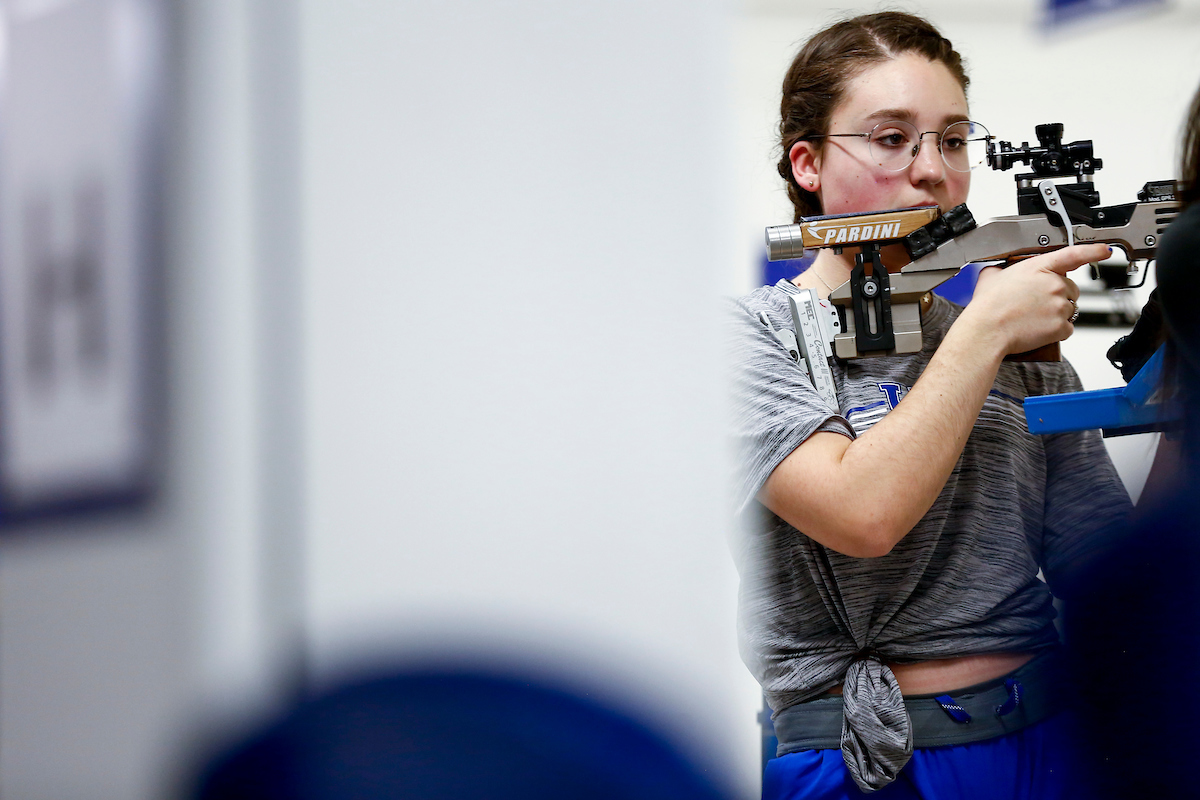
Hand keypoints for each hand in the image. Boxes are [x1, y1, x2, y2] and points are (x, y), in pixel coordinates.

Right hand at [965, 244, 1108, 355]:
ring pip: (1069, 309)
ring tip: (1033, 319)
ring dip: (1056, 314)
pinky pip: (1066, 328)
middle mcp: (1054, 284)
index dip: (1093, 251)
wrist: (986, 331)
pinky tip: (1038, 330)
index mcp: (1039, 267)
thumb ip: (1002, 270)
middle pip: (1070, 289)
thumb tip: (1000, 271)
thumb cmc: (987, 306)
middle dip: (1058, 296)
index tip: (1104, 250)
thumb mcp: (991, 277)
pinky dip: (1055, 331)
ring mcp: (1060, 305)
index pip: (1074, 254)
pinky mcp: (1061, 326)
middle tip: (1036, 305)